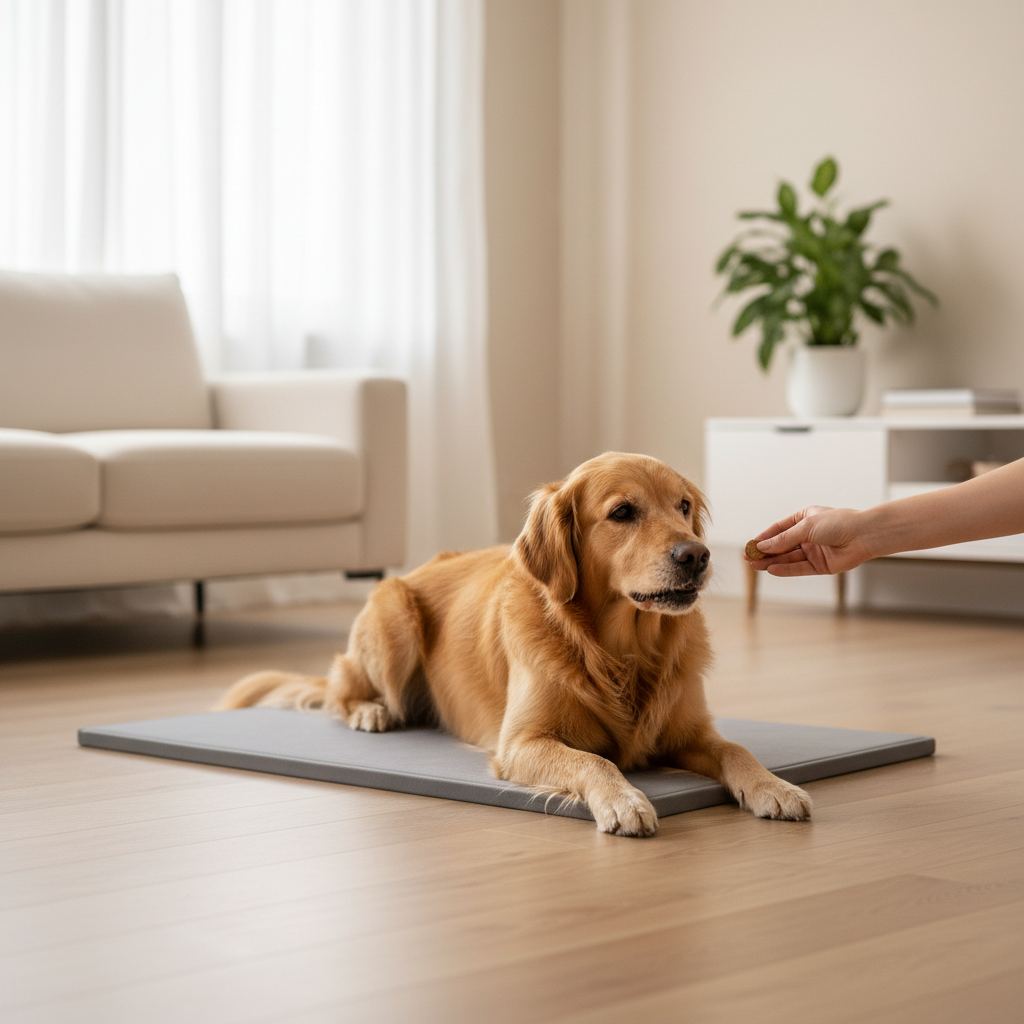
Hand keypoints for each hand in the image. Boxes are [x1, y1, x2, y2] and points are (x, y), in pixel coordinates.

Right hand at [746, 506, 874, 575]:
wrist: (864, 536)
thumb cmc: (838, 524)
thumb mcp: (805, 527)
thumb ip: (783, 539)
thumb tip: (763, 546)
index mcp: (804, 519)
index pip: (779, 529)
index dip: (764, 537)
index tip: (750, 544)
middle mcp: (808, 535)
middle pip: (782, 545)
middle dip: (765, 552)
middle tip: (748, 558)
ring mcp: (814, 551)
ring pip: (788, 558)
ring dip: (772, 562)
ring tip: (755, 566)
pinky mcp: (820, 565)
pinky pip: (799, 568)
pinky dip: (786, 569)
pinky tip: (772, 570)